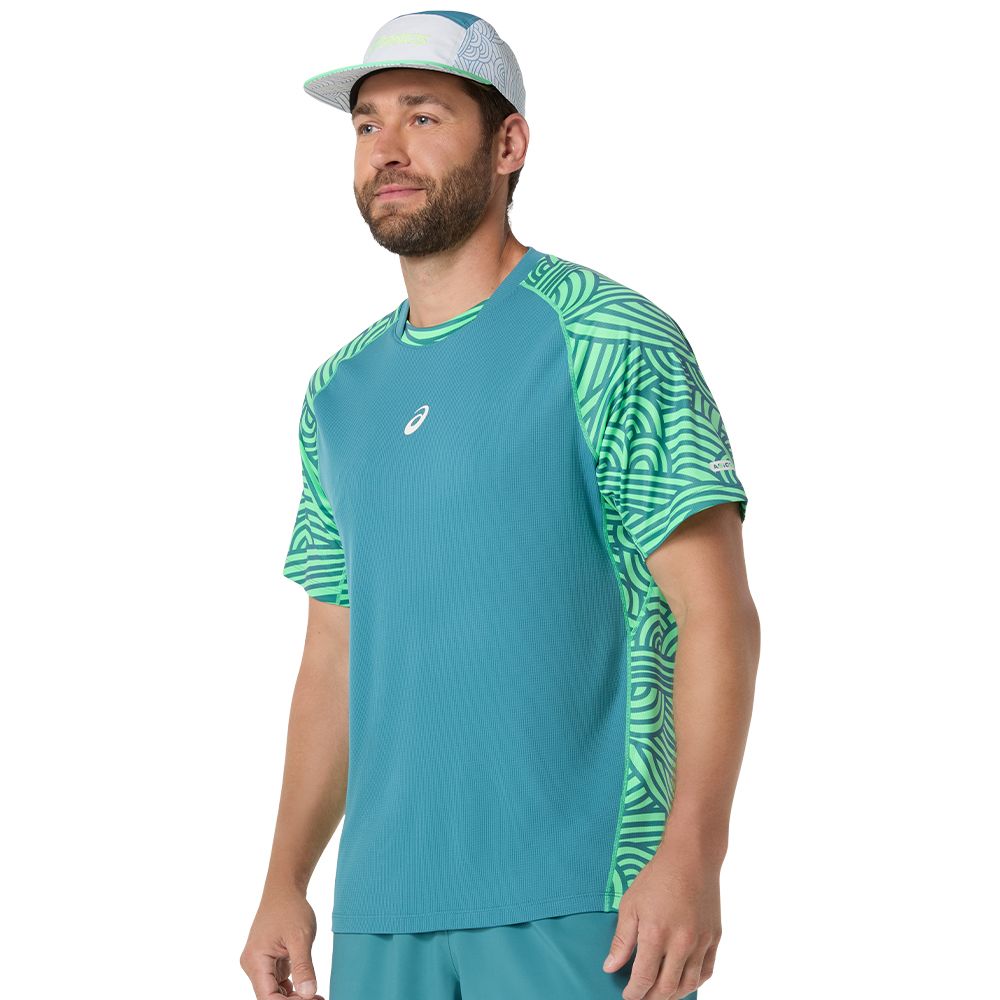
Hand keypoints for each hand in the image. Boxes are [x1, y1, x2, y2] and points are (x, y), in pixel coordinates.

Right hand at [240, 887, 324, 998]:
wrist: (285, 889)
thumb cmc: (291, 908)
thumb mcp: (300, 937)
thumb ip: (303, 967)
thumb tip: (308, 993)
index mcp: (255, 960)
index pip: (267, 997)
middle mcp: (253, 965)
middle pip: (270, 996)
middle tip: (319, 999)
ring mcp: (259, 964)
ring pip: (274, 991)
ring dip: (294, 998)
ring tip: (317, 997)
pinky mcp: (267, 961)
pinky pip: (277, 982)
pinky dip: (292, 989)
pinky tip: (308, 989)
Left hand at [602, 841, 721, 999]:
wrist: (691, 858)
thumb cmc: (657, 878)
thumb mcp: (630, 904)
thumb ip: (621, 940)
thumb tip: (610, 967)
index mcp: (656, 934)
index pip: (644, 978)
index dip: (634, 993)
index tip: (628, 996)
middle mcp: (681, 943)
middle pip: (666, 988)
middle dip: (651, 998)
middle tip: (642, 998)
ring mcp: (701, 942)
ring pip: (688, 984)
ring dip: (672, 995)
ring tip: (660, 994)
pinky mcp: (714, 938)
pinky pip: (706, 972)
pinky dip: (694, 982)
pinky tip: (683, 982)